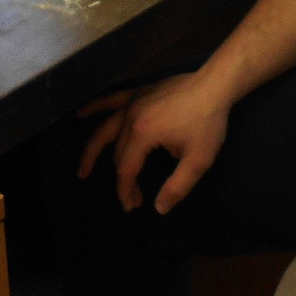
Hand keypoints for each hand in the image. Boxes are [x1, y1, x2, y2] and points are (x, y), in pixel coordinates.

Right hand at [77, 72, 231, 214]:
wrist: (214, 86)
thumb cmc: (208, 123)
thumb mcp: (198, 160)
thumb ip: (177, 186)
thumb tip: (159, 208)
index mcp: (143, 134)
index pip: (126, 169)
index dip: (126, 190)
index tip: (132, 206)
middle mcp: (130, 118)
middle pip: (118, 155)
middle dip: (123, 179)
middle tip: (133, 198)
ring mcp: (132, 103)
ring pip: (105, 131)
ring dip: (93, 151)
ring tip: (83, 170)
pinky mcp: (137, 93)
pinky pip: (110, 100)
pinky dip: (94, 107)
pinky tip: (80, 113)